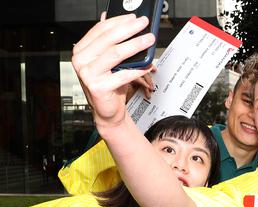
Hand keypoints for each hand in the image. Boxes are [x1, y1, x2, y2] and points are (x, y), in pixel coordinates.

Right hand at [71, 13, 154, 130]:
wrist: (107, 110)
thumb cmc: (109, 84)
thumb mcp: (108, 60)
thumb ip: (109, 41)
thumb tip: (117, 19)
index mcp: (82, 50)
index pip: (100, 30)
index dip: (118, 21)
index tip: (133, 17)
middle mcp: (81, 61)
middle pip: (108, 40)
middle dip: (129, 29)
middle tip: (144, 24)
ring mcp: (87, 74)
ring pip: (115, 54)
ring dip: (135, 45)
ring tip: (148, 40)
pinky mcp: (97, 87)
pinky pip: (121, 75)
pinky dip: (137, 69)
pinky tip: (147, 65)